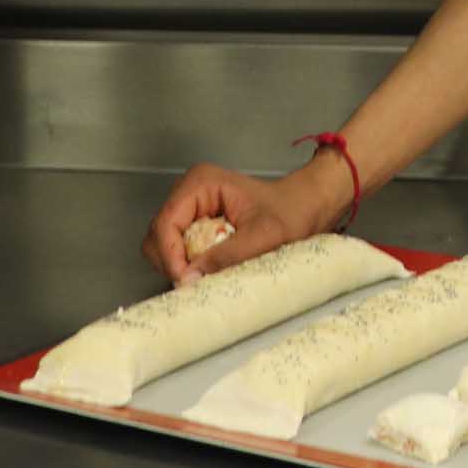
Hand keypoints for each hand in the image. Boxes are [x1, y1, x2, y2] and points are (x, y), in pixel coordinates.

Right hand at [140, 154, 347, 285]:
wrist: (308, 206)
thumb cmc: (292, 213)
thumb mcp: (264, 237)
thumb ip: (226, 256)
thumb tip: (189, 278)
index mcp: (202, 183)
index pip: (165, 223)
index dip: (170, 257)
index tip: (185, 282)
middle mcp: (190, 192)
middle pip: (159, 236)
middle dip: (173, 263)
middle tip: (195, 284)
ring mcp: (191, 208)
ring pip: (164, 246)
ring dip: (180, 266)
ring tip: (206, 276)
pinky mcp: (197, 223)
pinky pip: (179, 250)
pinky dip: (189, 265)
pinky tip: (209, 270)